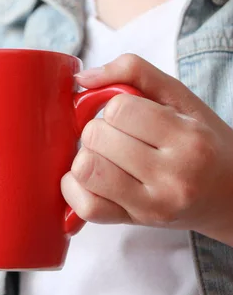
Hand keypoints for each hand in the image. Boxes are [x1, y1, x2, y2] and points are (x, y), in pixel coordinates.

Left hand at [62, 54, 232, 244]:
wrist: (229, 196)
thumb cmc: (201, 142)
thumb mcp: (180, 98)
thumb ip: (134, 71)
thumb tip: (82, 77)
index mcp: (188, 139)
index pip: (118, 109)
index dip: (114, 107)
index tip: (129, 115)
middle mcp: (173, 176)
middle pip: (95, 137)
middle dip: (99, 130)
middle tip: (119, 137)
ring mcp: (152, 205)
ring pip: (85, 169)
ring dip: (87, 157)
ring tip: (108, 157)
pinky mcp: (133, 223)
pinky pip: (84, 205)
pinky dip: (76, 188)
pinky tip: (95, 179)